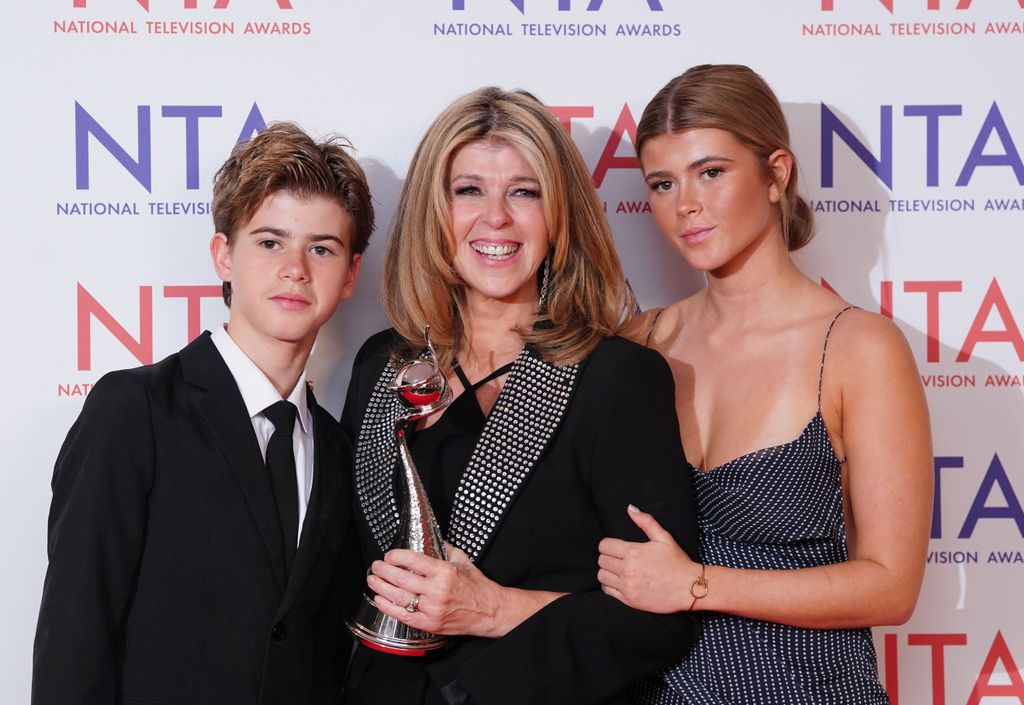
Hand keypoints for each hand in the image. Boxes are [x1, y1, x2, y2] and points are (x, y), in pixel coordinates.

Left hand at [367, 544, 505, 637]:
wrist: (489, 611)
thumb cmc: (477, 587)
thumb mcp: (463, 561)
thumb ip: (445, 549)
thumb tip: (431, 539)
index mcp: (445, 572)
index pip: (413, 560)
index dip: (396, 556)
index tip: (389, 555)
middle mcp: (437, 590)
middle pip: (402, 578)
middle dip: (384, 571)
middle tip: (376, 566)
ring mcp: (433, 609)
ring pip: (399, 597)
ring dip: (381, 588)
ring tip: (372, 580)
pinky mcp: (430, 624)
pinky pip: (404, 616)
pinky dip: (388, 607)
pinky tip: (380, 600)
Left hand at [597, 505, 698, 613]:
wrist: (689, 588)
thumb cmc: (677, 562)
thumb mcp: (664, 537)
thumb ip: (646, 521)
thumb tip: (630, 508)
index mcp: (634, 552)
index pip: (604, 546)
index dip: (608, 545)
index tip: (615, 548)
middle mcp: (628, 569)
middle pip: (601, 560)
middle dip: (608, 557)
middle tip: (618, 559)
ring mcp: (628, 586)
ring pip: (601, 575)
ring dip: (607, 572)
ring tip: (617, 570)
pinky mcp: (629, 600)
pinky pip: (607, 591)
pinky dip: (610, 586)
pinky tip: (620, 582)